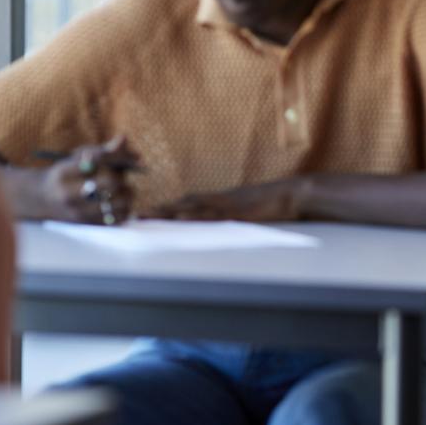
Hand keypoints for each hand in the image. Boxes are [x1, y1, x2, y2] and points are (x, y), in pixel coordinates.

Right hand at [40, 136, 138, 224]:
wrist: (42, 199)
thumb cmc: (66, 174)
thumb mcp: (76, 158)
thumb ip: (101, 150)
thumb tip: (124, 139)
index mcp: (64, 172)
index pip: (97, 160)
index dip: (115, 157)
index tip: (124, 158)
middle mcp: (68, 193)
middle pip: (110, 181)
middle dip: (121, 176)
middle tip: (123, 176)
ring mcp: (77, 211)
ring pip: (118, 202)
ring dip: (128, 194)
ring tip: (126, 189)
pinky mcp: (86, 224)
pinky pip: (116, 218)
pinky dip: (125, 209)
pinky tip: (122, 202)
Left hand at [149, 179, 303, 221]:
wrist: (291, 194)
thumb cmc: (271, 205)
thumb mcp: (246, 212)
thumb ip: (229, 218)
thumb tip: (215, 229)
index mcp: (219, 201)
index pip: (186, 204)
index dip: (165, 209)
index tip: (145, 214)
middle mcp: (218, 200)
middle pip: (182, 204)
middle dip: (159, 210)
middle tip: (134, 216)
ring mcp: (226, 203)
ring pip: (191, 207)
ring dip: (168, 212)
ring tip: (146, 216)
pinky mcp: (236, 210)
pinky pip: (212, 214)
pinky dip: (195, 216)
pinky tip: (180, 219)